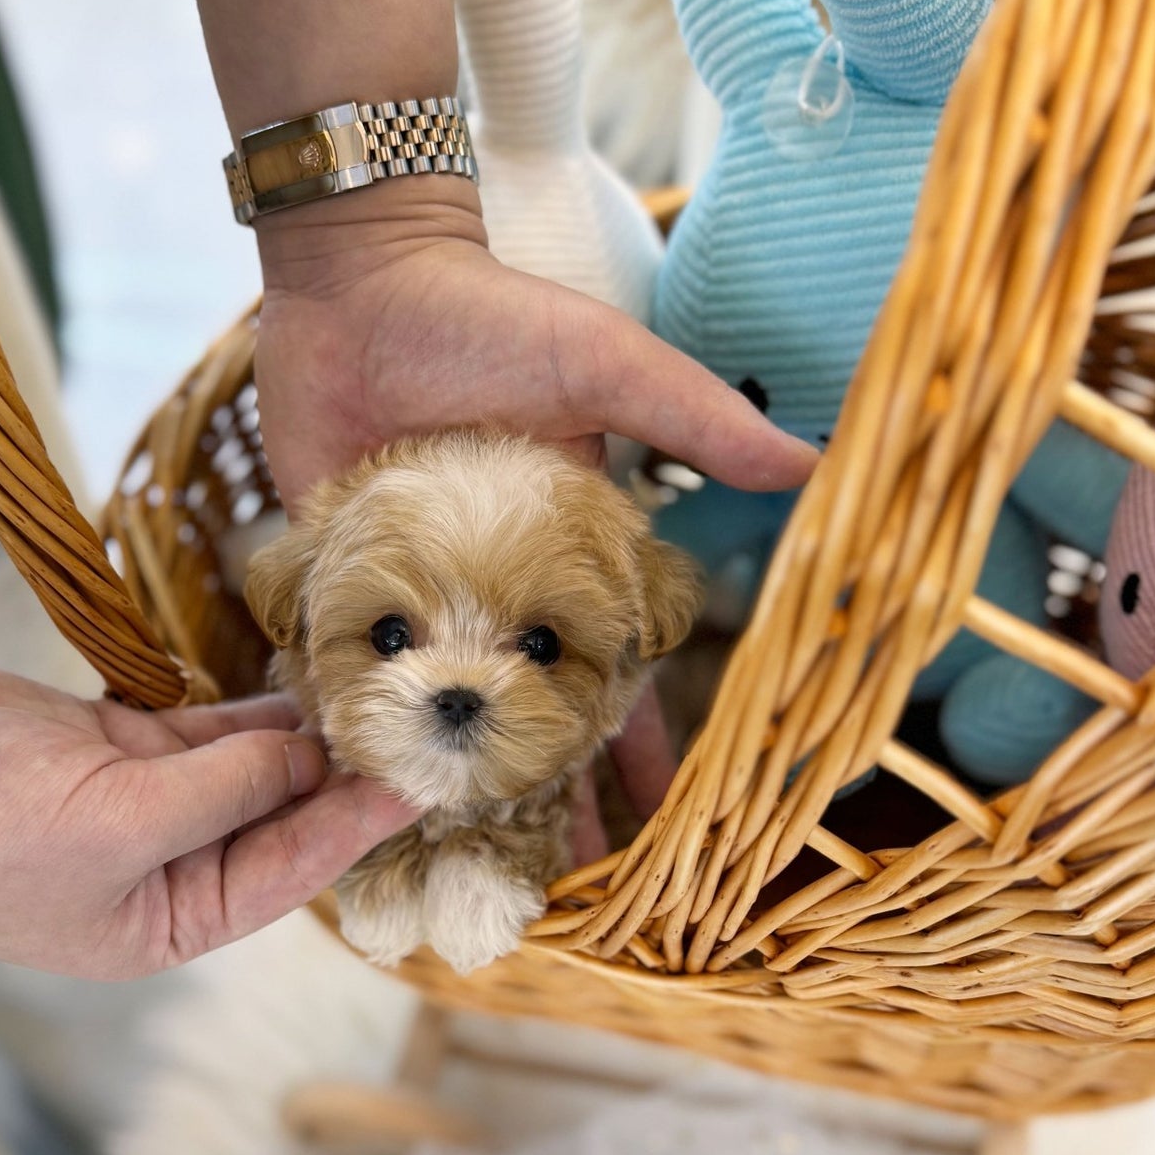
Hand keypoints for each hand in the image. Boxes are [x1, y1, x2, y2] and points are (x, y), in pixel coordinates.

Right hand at [0, 658, 416, 978]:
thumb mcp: (110, 824)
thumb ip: (223, 789)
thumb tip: (310, 760)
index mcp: (163, 924)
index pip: (285, 876)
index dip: (353, 829)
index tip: (419, 784)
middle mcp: (164, 869)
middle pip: (277, 822)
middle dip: (339, 781)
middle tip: (412, 726)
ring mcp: (142, 802)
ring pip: (249, 768)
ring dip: (304, 737)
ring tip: (375, 696)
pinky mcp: (116, 744)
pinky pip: (209, 728)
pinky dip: (254, 709)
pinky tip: (307, 682)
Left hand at [253, 185, 815, 826]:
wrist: (358, 279)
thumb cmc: (486, 318)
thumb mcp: (603, 366)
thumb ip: (693, 420)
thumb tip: (812, 467)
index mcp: (566, 551)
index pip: (612, 669)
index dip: (640, 742)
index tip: (663, 816)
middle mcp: (495, 584)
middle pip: (528, 713)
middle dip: (551, 792)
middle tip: (561, 876)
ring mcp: (419, 590)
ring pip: (444, 711)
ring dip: (455, 780)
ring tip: (460, 860)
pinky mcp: (342, 580)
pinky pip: (356, 671)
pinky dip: (359, 730)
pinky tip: (362, 799)